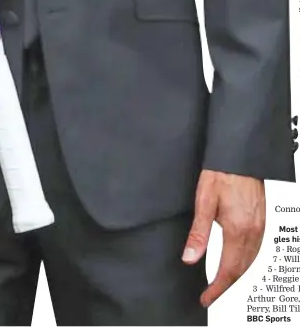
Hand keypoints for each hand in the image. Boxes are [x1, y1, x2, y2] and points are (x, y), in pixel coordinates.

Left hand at [182, 169, 264, 307]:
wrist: (240, 154)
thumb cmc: (222, 172)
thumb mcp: (204, 201)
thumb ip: (198, 233)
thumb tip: (190, 258)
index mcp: (238, 230)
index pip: (228, 271)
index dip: (217, 288)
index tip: (206, 297)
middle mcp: (253, 232)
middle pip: (241, 270)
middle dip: (226, 285)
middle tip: (211, 294)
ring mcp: (260, 226)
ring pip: (250, 261)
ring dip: (236, 274)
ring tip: (221, 281)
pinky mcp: (262, 219)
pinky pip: (256, 249)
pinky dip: (245, 261)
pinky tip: (237, 260)